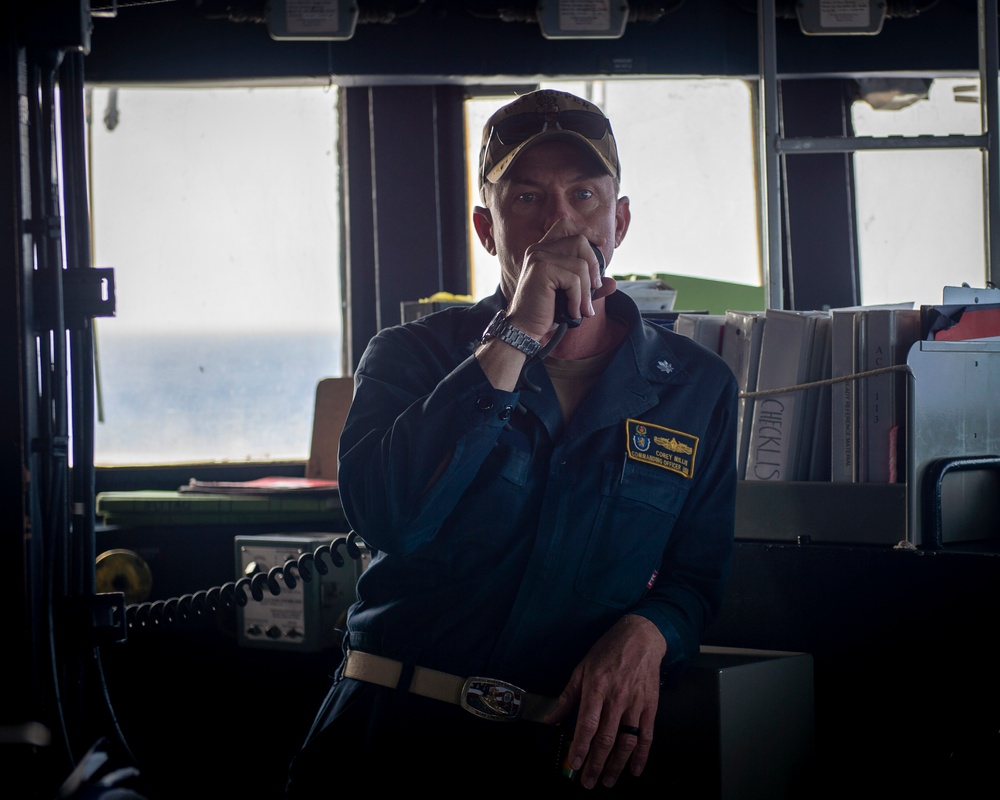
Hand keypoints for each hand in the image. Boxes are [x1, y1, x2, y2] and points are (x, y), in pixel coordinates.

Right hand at [506, 220, 606, 338]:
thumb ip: (590, 287)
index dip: (587, 231)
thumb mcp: (571, 296)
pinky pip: (574, 280)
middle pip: (579, 241)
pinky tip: (572, 311)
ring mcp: (539, 258)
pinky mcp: (541, 270)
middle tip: (595, 288)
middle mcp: (538, 249)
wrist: (525, 328)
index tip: (601, 244)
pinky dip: (578, 298)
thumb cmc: (545, 312)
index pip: (566, 225)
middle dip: (593, 266)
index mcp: (543, 250)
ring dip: (587, 290)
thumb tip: (613, 283)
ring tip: (583, 308)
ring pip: (580, 264)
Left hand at [545, 614, 665, 788]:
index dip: (580, 747)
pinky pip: (647, 736)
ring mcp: (635, 704)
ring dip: (617, 765)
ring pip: (626, 742)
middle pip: (606, 739)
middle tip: (588, 782)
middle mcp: (616, 698)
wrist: (641, 638)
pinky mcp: (650, 707)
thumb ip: (567, 697)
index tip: (574, 764)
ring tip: (608, 781)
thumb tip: (551, 719)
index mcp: (596, 688)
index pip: (587, 724)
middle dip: (596, 764)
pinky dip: (642, 756)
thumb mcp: (582, 668)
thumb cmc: (607, 651)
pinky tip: (635, 770)